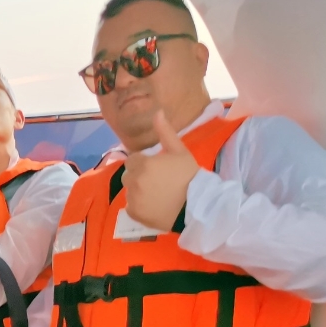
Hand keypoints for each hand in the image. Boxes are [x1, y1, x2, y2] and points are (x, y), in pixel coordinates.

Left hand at [122, 109, 199, 231]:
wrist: (197, 206)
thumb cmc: (190, 176)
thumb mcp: (179, 151)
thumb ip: (165, 132)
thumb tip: (158, 112)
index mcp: (143, 164)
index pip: (132, 160)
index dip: (143, 164)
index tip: (156, 170)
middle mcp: (135, 180)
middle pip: (128, 175)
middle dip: (138, 177)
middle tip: (157, 183)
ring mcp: (133, 198)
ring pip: (129, 191)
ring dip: (138, 192)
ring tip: (156, 195)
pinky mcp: (135, 214)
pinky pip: (131, 207)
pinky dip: (139, 207)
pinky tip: (153, 206)